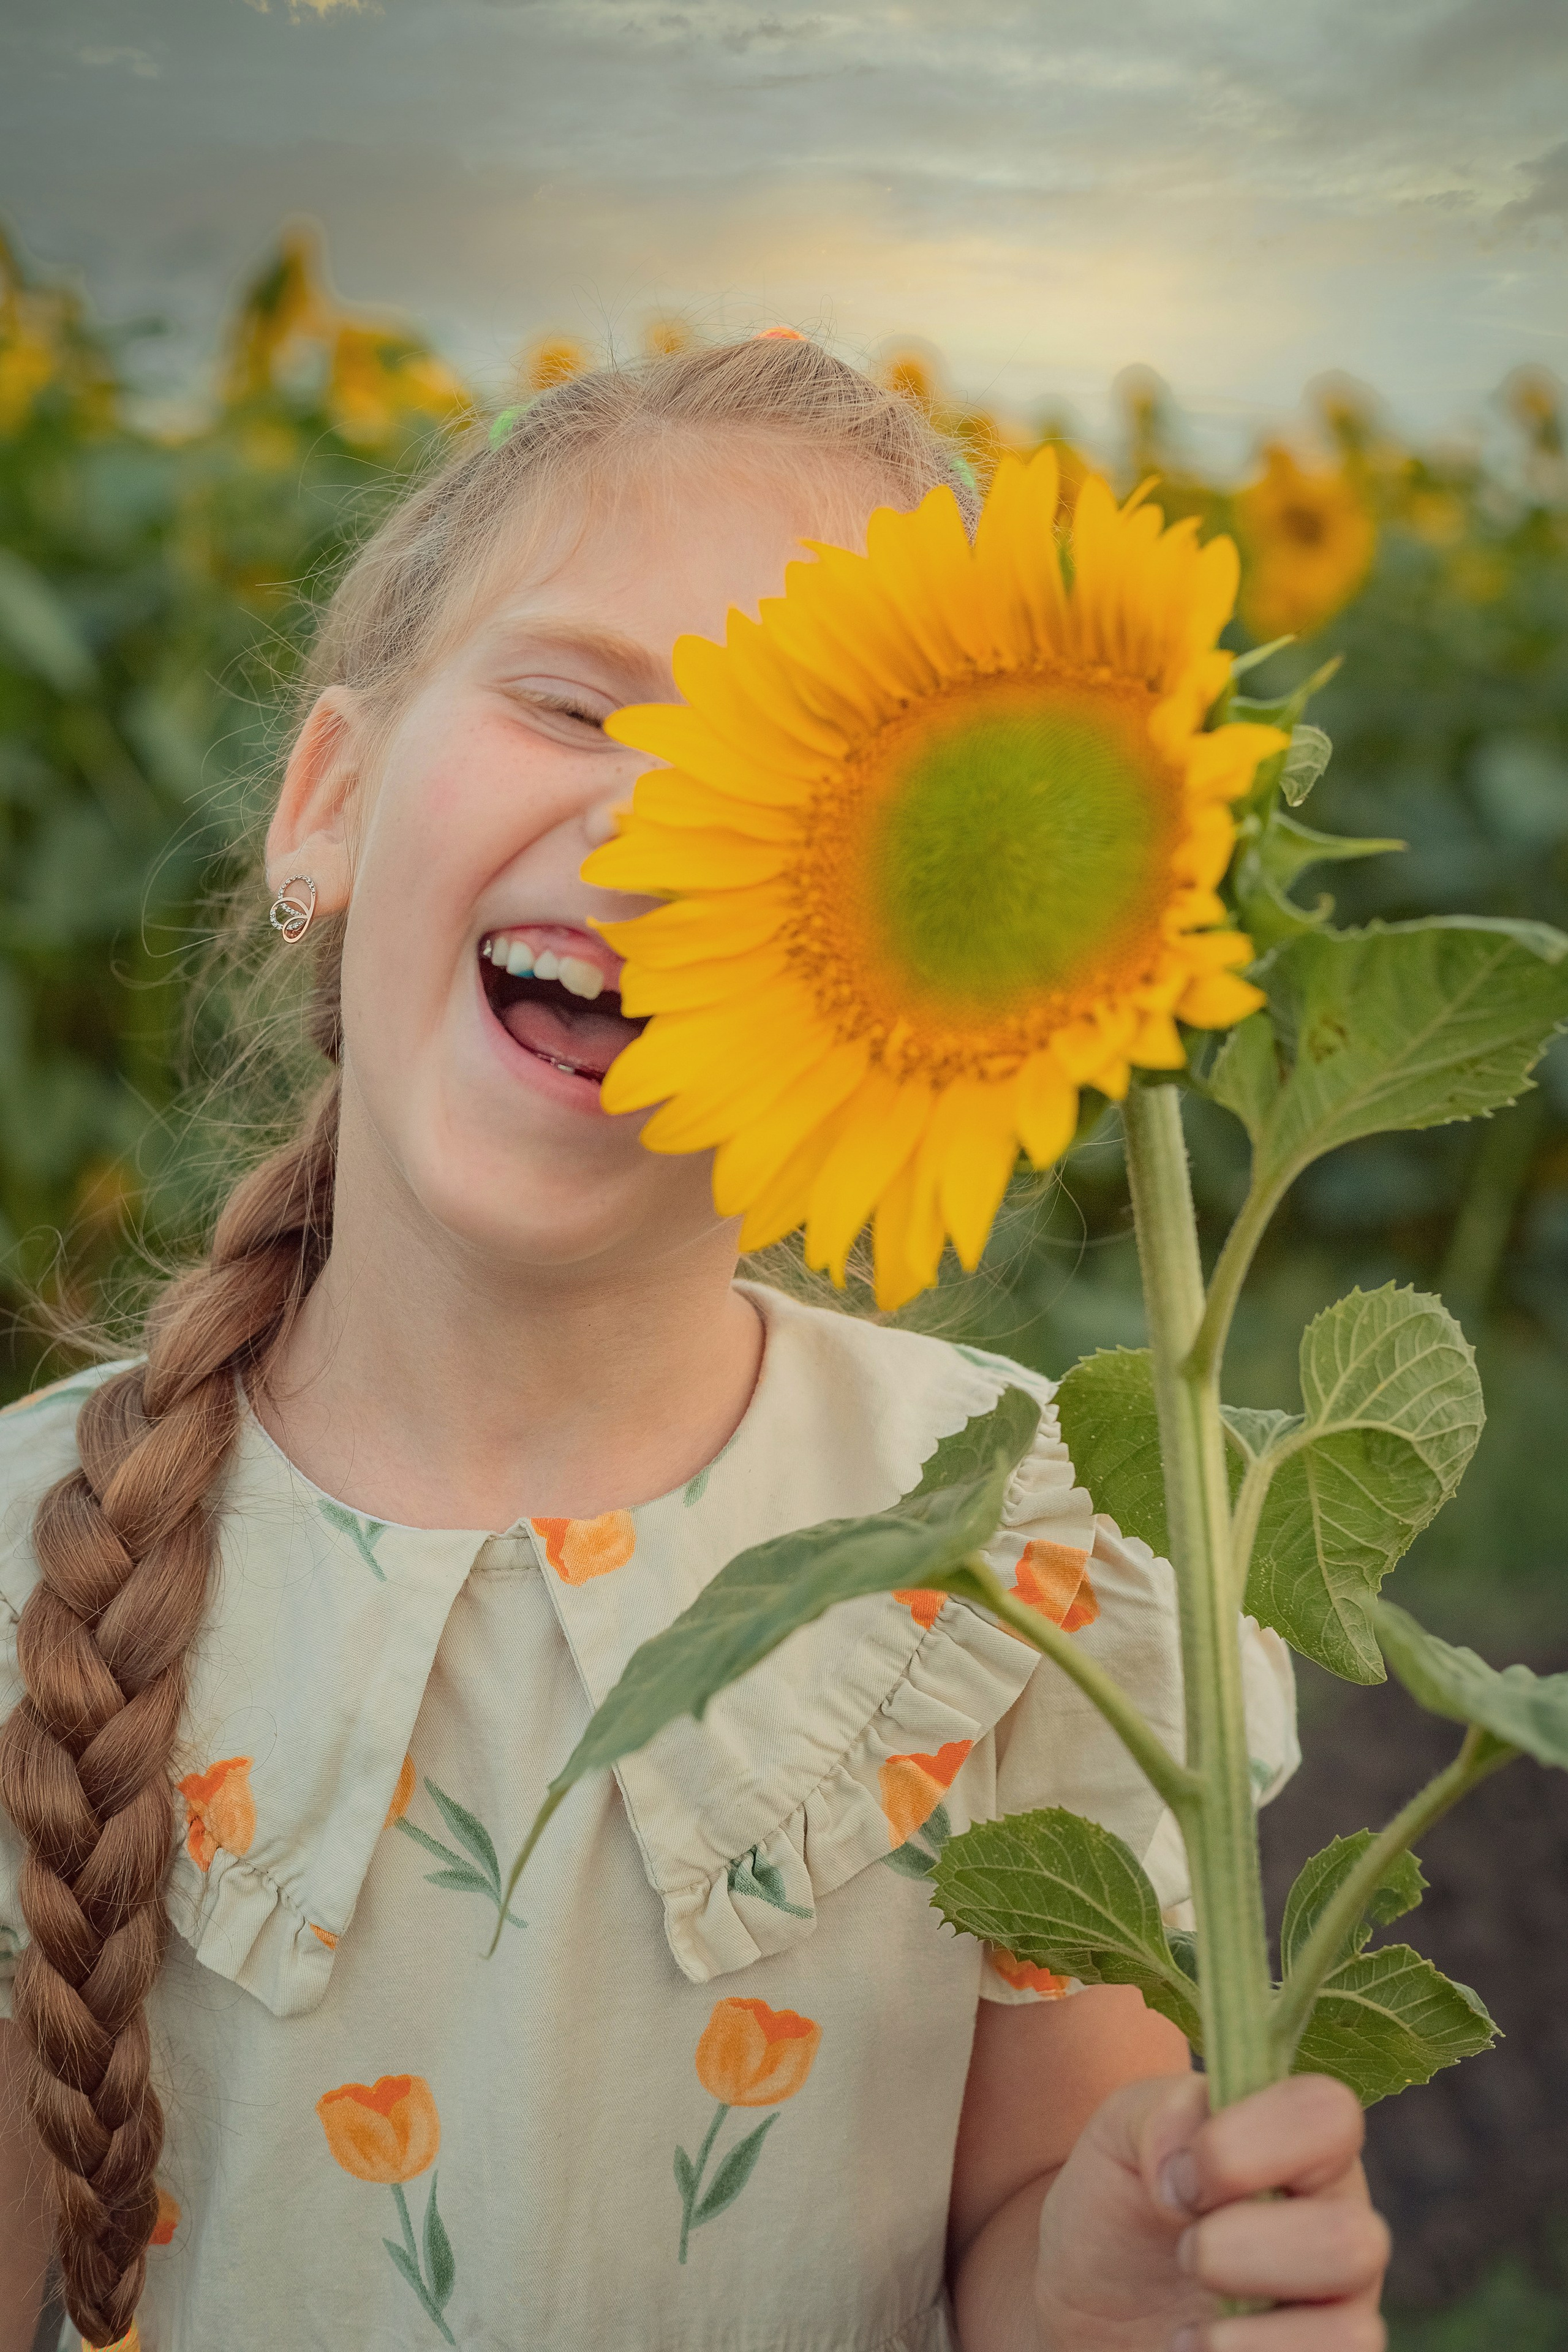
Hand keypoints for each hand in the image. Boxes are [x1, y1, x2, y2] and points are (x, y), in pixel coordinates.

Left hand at [1033, 2072, 1388, 2351]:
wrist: (1093, 2303)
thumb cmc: (1120, 2204)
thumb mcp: (1120, 2132)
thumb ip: (1163, 2114)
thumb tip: (1186, 2165)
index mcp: (1300, 2142)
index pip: (1330, 2114)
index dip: (1245, 2147)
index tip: (1178, 2180)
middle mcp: (1337, 2221)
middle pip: (1355, 2240)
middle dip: (1240, 2251)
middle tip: (1184, 2253)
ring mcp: (1338, 2308)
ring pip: (1354, 2332)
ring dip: (1250, 2336)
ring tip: (1189, 2328)